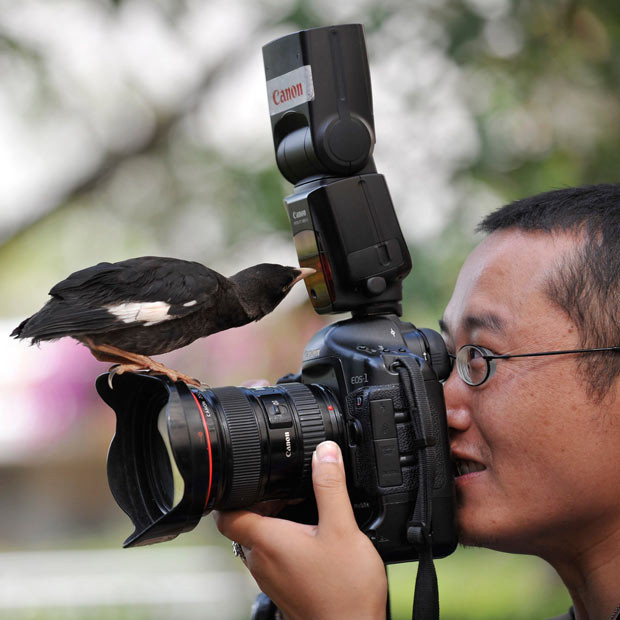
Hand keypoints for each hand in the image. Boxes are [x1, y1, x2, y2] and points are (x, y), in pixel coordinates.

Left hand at [214, 441, 386, 619]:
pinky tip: (311, 534)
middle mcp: (261, 561)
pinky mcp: (283, 588)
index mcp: (267, 542)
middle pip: (243, 523)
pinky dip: (284, 538)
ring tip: (302, 507)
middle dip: (262, 500)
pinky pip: (272, 555)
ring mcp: (270, 577)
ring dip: (273, 520)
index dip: (229, 493)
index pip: (226, 515)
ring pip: (258, 540)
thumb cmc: (345, 591)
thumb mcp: (343, 528)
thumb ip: (331, 486)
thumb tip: (324, 452)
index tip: (245, 477)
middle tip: (288, 487)